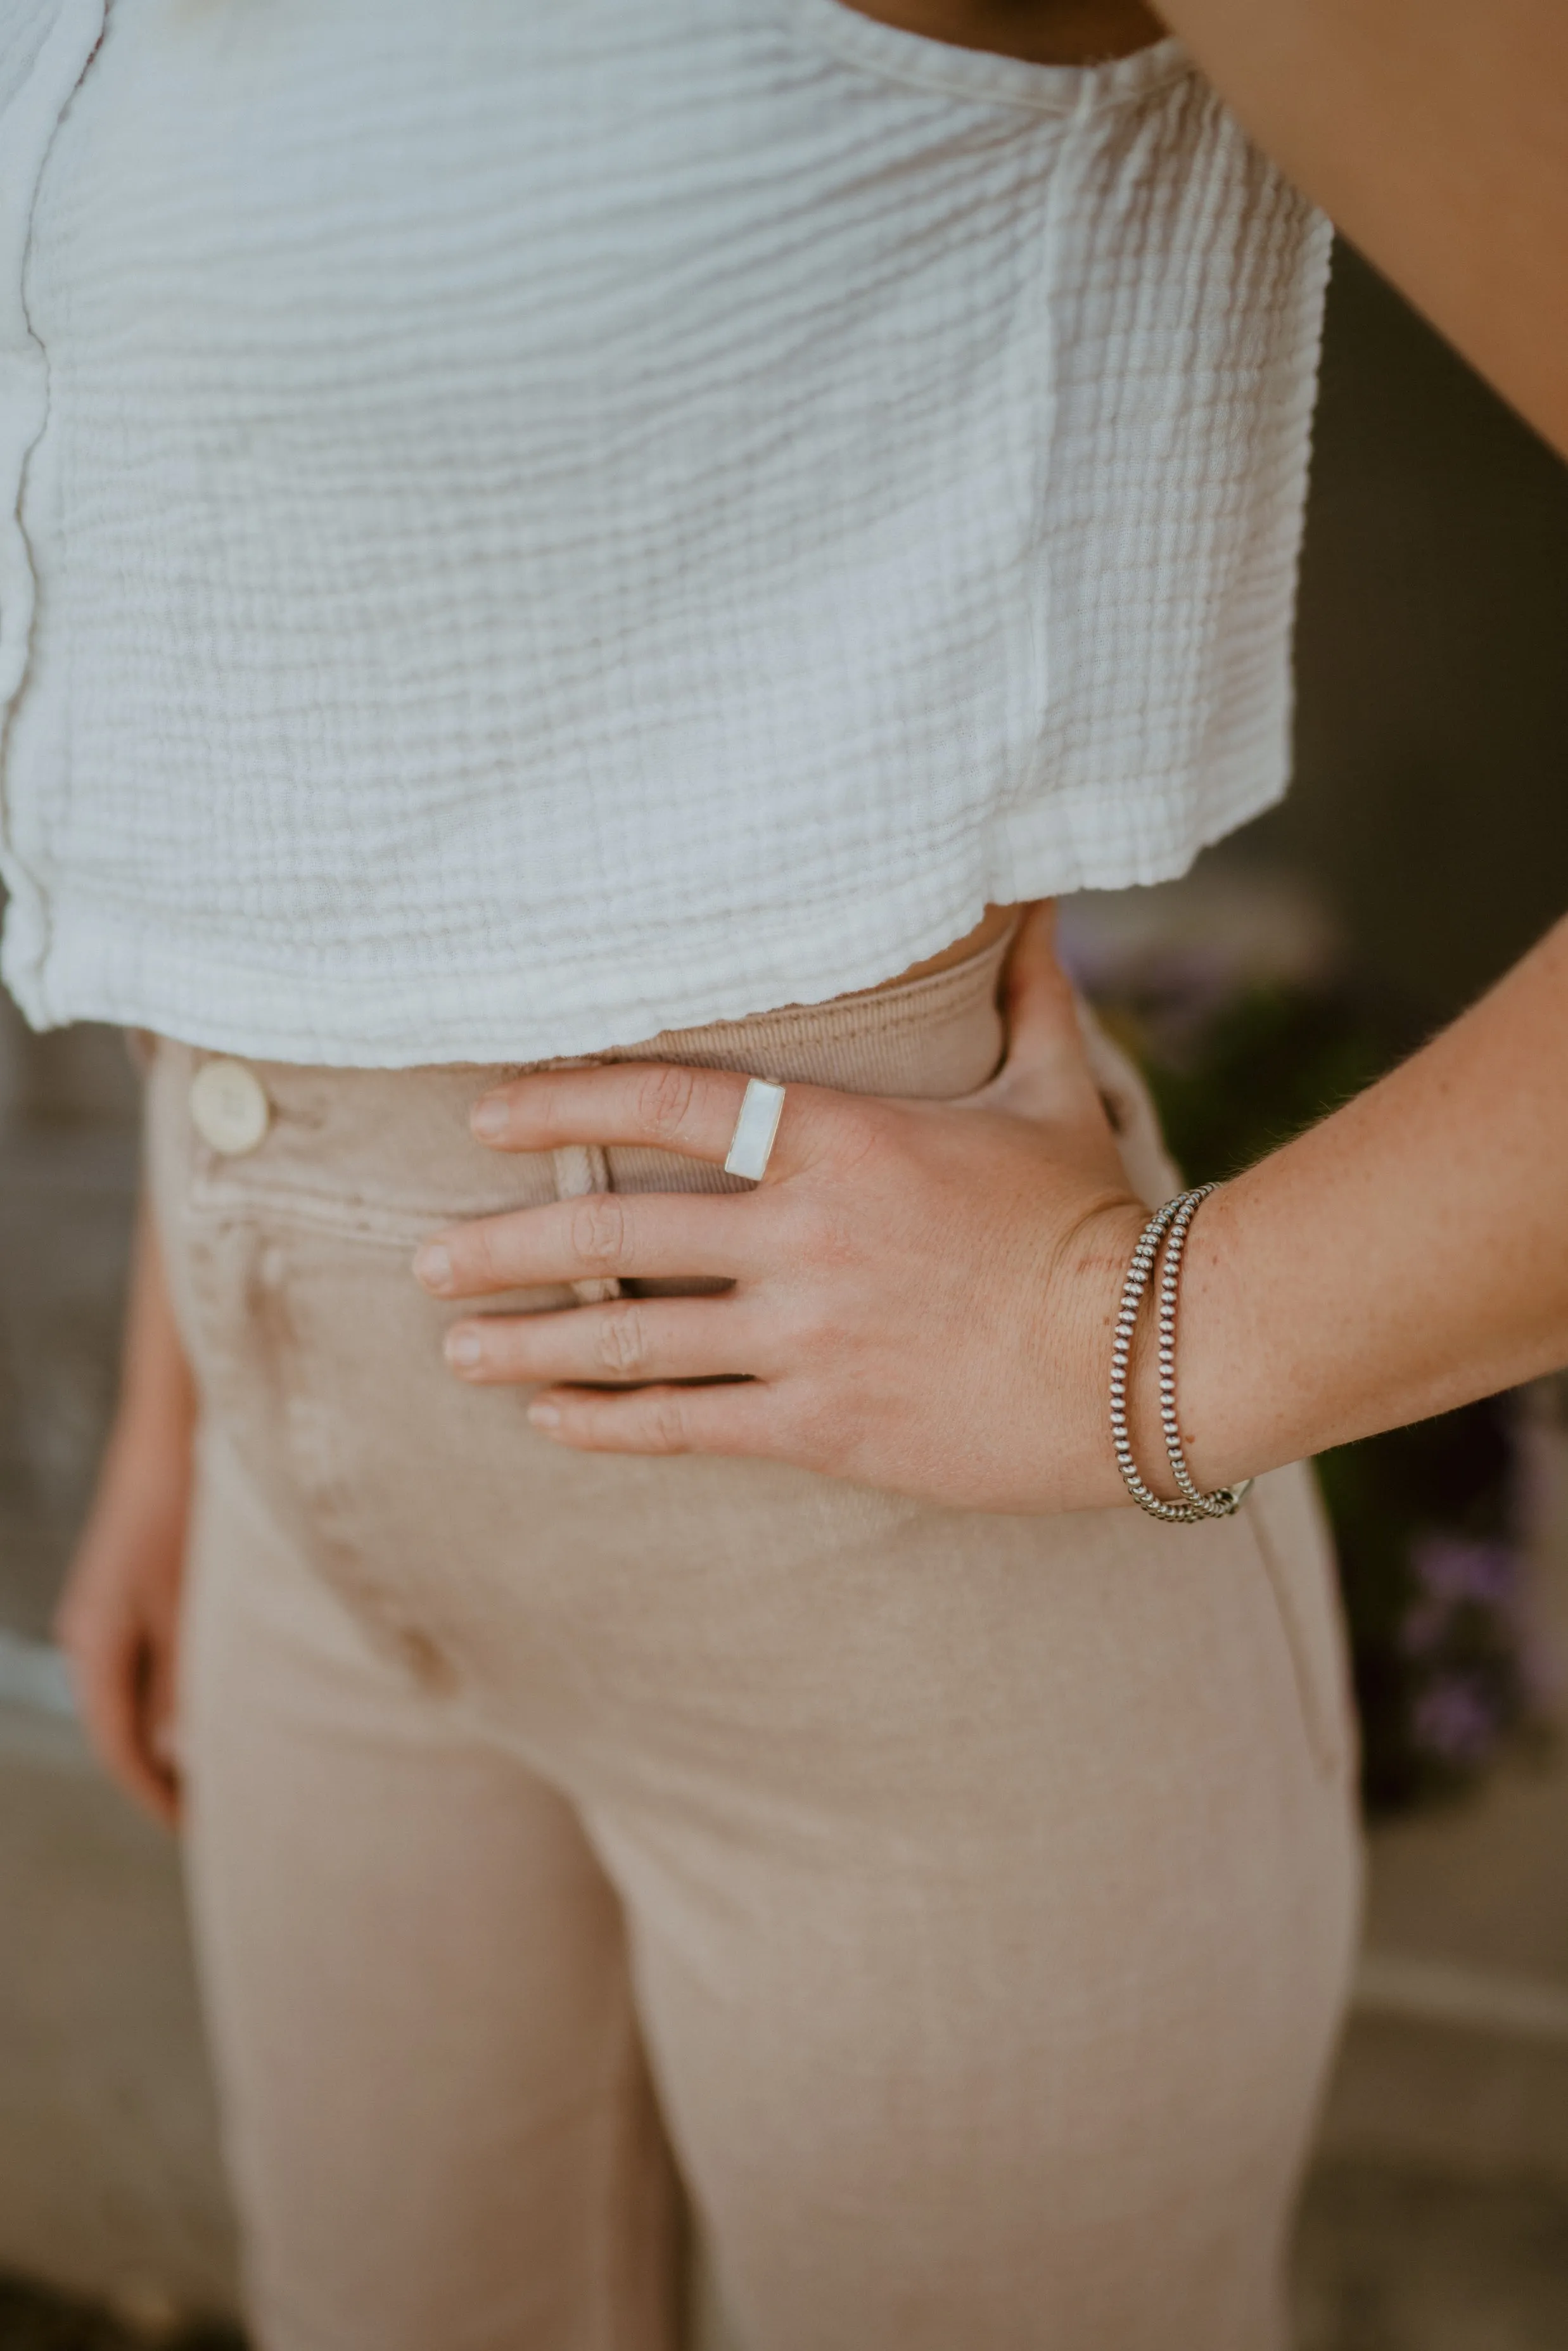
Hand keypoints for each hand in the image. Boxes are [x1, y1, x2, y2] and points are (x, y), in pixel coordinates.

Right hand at [56, 1413, 191, 1829]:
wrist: (176, 1420)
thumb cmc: (185, 1505)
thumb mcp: (190, 1599)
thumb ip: (184, 1677)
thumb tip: (178, 1755)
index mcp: (95, 1644)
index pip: (118, 1747)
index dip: (159, 1795)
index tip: (204, 1832)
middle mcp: (93, 1632)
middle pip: (124, 1725)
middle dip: (169, 1772)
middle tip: (225, 1812)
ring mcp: (110, 1607)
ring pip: (139, 1692)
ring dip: (177, 1730)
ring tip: (232, 1763)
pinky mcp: (135, 1584)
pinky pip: (152, 1658)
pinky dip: (180, 1689)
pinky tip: (224, 1696)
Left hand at [414, 905, 1151, 1513]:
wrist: (1151, 1361)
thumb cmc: (1098, 1219)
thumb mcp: (1055, 1090)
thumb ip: (1025, 991)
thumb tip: (1029, 894)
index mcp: (842, 1142)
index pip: (671, 1100)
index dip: (566, 1100)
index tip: (490, 1113)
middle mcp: (803, 1238)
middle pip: (616, 1231)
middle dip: (507, 1245)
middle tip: (429, 1255)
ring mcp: (806, 1338)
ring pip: (633, 1339)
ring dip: (531, 1343)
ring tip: (457, 1347)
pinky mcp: (825, 1426)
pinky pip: (689, 1426)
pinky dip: (610, 1425)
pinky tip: (551, 1424)